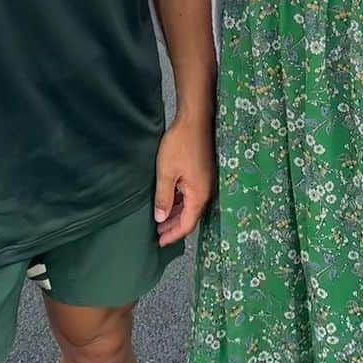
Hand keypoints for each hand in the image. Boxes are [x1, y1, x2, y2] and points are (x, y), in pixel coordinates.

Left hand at [154, 112, 215, 247]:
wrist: (194, 120)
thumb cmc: (181, 144)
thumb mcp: (166, 172)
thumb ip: (163, 197)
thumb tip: (161, 219)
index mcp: (199, 195)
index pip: (187, 224)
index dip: (173, 235)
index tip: (159, 242)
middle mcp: (205, 191)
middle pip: (190, 217)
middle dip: (173, 226)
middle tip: (157, 234)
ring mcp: (205, 182)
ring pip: (190, 206)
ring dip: (176, 214)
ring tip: (160, 220)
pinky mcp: (201, 174)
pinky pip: (190, 195)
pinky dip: (179, 202)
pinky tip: (168, 201)